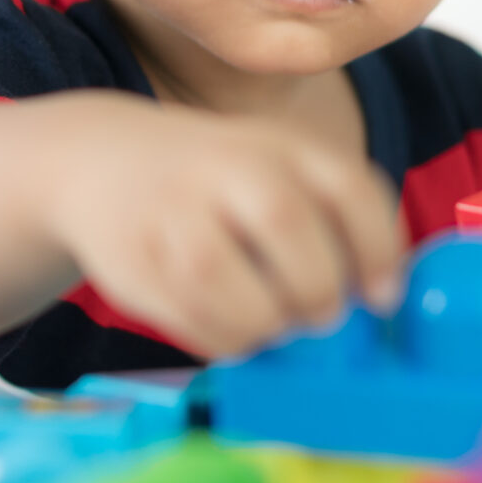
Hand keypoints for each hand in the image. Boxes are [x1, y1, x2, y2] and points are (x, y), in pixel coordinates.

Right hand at [45, 105, 406, 359]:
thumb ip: (326, 217)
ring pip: (224, 279)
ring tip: (272, 324)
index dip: (378, 248)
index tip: (382, 297)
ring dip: (265, 322)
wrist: (99, 161)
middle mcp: (224, 166)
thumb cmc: (213, 182)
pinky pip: (186, 316)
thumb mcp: (272, 169)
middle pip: (286, 224)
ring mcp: (171, 209)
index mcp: (277, 144)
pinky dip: (222, 338)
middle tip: (320, 315)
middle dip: (317, 289)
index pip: (347, 185)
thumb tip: (379, 301)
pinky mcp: (133, 258)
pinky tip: (231, 328)